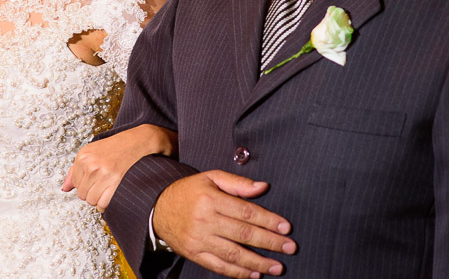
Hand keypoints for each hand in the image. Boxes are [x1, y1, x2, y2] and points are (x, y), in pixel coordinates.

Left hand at [62, 124, 175, 210]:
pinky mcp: (115, 183)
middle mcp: (91, 165)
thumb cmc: (119, 146)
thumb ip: (76, 170)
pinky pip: (102, 204)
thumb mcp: (93, 152)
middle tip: (104, 183)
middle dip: (93, 192)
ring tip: (109, 187)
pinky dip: (107, 203)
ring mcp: (103, 174)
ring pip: (91, 200)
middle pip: (82, 194)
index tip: (96, 178)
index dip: (86, 184)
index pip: (75, 184)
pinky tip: (113, 193)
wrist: (141, 142)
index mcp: (83, 156)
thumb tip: (65, 188)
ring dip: (100, 198)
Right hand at [154, 171, 294, 278]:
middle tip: (290, 247)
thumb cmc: (189, 191)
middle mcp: (205, 220)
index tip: (286, 227)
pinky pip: (219, 266)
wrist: (158, 208)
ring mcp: (199, 239)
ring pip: (234, 254)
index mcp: (210, 198)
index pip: (245, 211)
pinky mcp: (194, 254)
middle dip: (270, 242)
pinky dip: (239, 273)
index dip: (268, 220)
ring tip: (278, 267)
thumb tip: (263, 187)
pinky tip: (255, 274)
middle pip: (243, 234)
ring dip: (259, 262)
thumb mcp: (210, 178)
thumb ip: (237, 183)